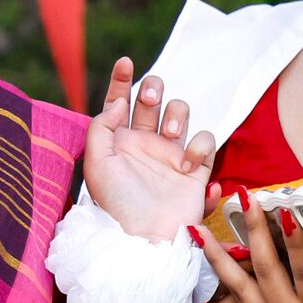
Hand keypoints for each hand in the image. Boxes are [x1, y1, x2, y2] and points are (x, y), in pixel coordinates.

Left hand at [81, 58, 218, 243]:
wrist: (146, 240)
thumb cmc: (116, 206)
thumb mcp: (96, 165)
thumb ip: (101, 126)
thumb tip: (119, 101)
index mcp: (118, 142)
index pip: (119, 101)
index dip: (121, 80)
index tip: (125, 62)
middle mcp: (144, 144)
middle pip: (153, 99)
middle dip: (153, 88)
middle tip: (150, 97)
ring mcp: (170, 155)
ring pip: (180, 112)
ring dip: (178, 112)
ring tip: (172, 133)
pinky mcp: (195, 169)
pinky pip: (206, 141)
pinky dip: (200, 147)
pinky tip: (188, 166)